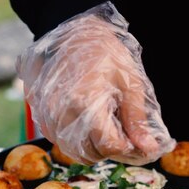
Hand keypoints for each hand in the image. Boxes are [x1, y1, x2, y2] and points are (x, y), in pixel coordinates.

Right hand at [16, 2, 174, 164]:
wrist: (75, 35)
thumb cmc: (105, 53)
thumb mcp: (129, 83)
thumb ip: (136, 120)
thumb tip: (147, 148)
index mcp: (85, 102)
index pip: (108, 145)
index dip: (126, 148)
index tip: (134, 141)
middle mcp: (62, 113)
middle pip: (89, 153)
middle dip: (109, 150)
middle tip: (121, 137)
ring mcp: (47, 116)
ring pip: (73, 151)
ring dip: (91, 149)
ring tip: (104, 130)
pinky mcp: (40, 116)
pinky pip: (59, 141)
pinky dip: (75, 141)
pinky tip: (86, 125)